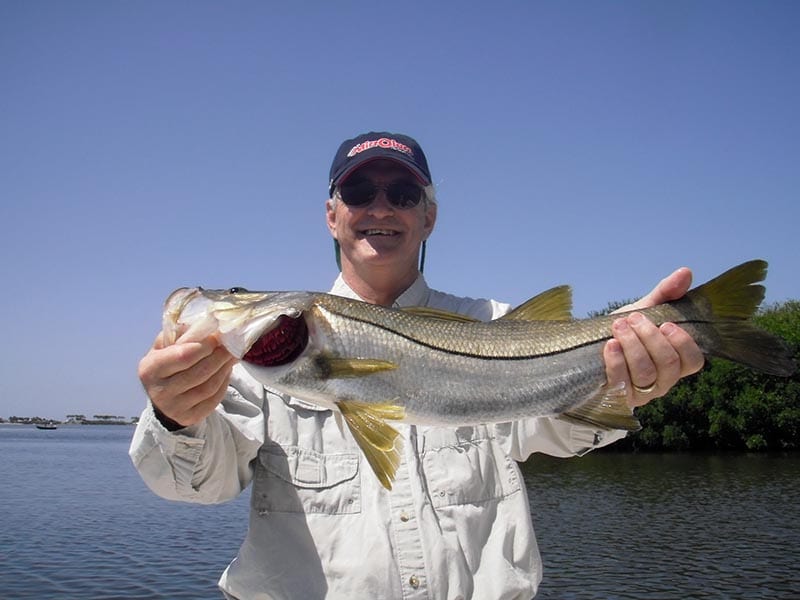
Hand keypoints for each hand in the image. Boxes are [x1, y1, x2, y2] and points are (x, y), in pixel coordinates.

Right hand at [138, 330, 235, 427]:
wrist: (161, 396)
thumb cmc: (166, 363)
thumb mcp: (164, 346)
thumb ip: (179, 334)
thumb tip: (206, 324)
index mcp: (150, 369)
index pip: (182, 356)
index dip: (204, 346)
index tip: (217, 337)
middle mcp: (159, 391)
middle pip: (199, 372)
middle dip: (219, 356)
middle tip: (232, 344)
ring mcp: (174, 408)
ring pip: (209, 386)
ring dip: (225, 368)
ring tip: (232, 355)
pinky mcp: (189, 417)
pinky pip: (213, 399)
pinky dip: (224, 383)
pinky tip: (227, 370)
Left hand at [603, 267, 704, 406]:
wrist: (586, 350)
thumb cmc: (622, 331)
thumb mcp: (644, 310)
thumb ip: (665, 294)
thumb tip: (684, 272)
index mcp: (675, 362)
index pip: (694, 361)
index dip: (684, 343)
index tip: (666, 323)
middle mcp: (662, 381)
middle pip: (669, 364)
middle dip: (651, 337)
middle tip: (634, 319)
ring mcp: (640, 392)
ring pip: (646, 373)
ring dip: (632, 345)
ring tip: (619, 326)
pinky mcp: (617, 397)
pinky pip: (621, 383)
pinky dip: (617, 361)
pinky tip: (610, 344)